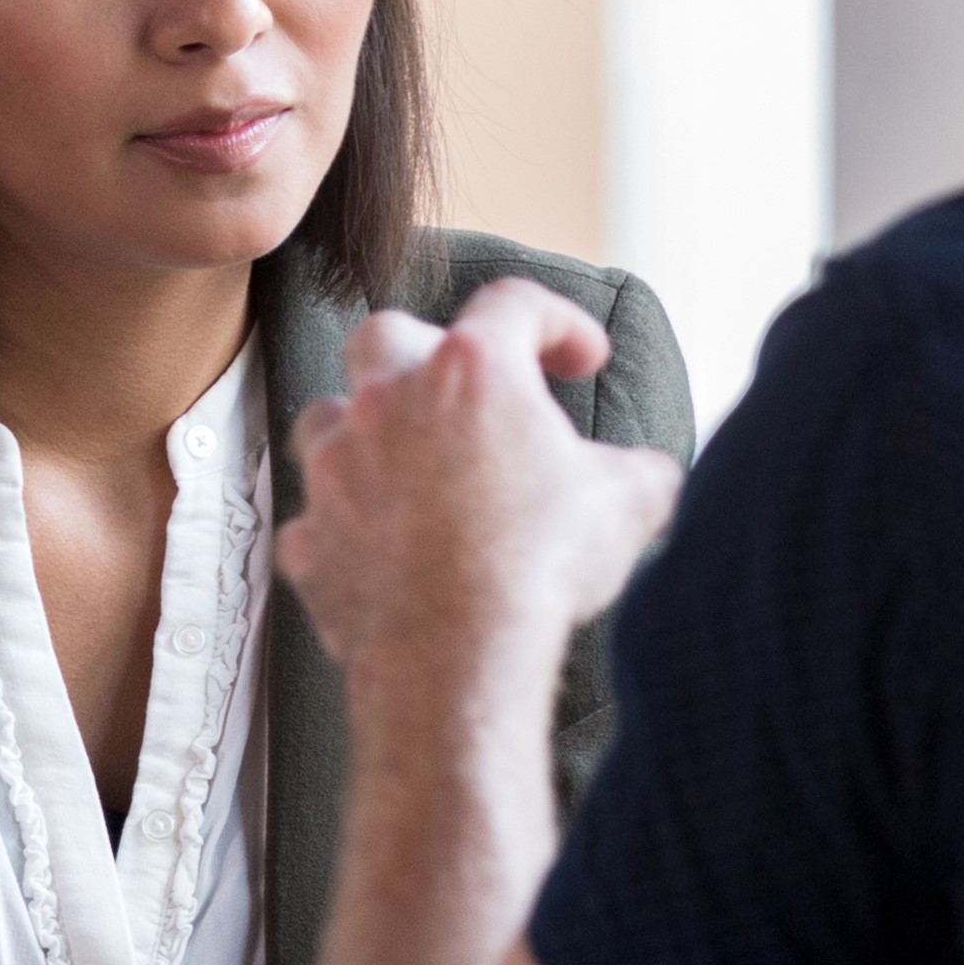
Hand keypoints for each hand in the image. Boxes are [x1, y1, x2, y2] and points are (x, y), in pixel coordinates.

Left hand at [279, 280, 681, 680]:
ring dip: (367, 432)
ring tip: (411, 466)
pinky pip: (316, 520)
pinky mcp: (309, 540)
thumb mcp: (629, 503)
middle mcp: (390, 401)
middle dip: (427, 350)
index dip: (558, 322)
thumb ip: (641, 472)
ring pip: (328, 417)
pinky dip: (346, 528)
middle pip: (389, 334)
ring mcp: (337, 469)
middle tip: (469, 393)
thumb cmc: (541, 567)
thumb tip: (653, 476)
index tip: (583, 358)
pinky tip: (382, 552)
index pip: (514, 306)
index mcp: (472, 372)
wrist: (458, 658)